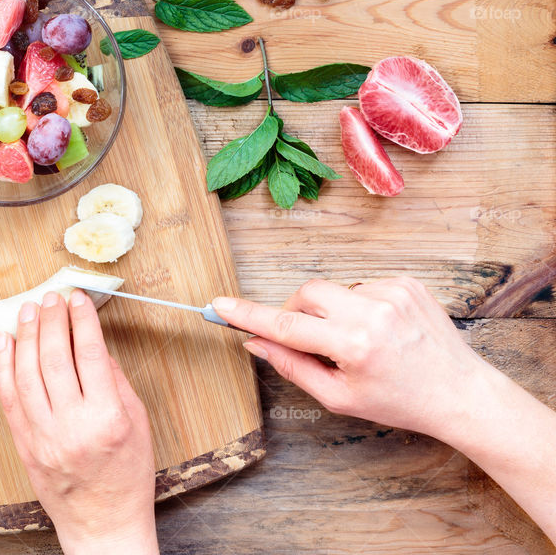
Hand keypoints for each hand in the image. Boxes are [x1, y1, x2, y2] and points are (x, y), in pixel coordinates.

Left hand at [0, 290, 158, 554]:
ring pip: (27, 374)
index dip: (82, 321)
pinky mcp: (24, 444)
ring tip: (29, 311)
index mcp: (107, 419)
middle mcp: (72, 426)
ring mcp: (43, 436)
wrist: (103, 523)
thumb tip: (93, 344)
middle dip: (53, 321)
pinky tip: (6, 342)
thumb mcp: (138, 424)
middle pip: (55, 359)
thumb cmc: (127, 476)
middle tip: (52, 298)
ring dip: (27, 336)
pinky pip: (9, 398)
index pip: (90, 355)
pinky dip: (4, 366)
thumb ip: (116, 382)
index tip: (78, 299)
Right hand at [212, 277, 555, 542]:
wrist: (459, 392)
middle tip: (308, 341)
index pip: (286, 325)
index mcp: (354, 345)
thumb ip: (291, 366)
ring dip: (332, 313)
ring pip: (333, 290)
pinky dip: (359, 306)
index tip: (221, 305)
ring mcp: (392, 291)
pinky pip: (360, 286)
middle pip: (306, 294)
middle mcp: (373, 311)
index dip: (248, 315)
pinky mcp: (406, 281)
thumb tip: (255, 342)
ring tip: (359, 342)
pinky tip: (379, 330)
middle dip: (296, 313)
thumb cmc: (400, 401)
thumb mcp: (339, 397)